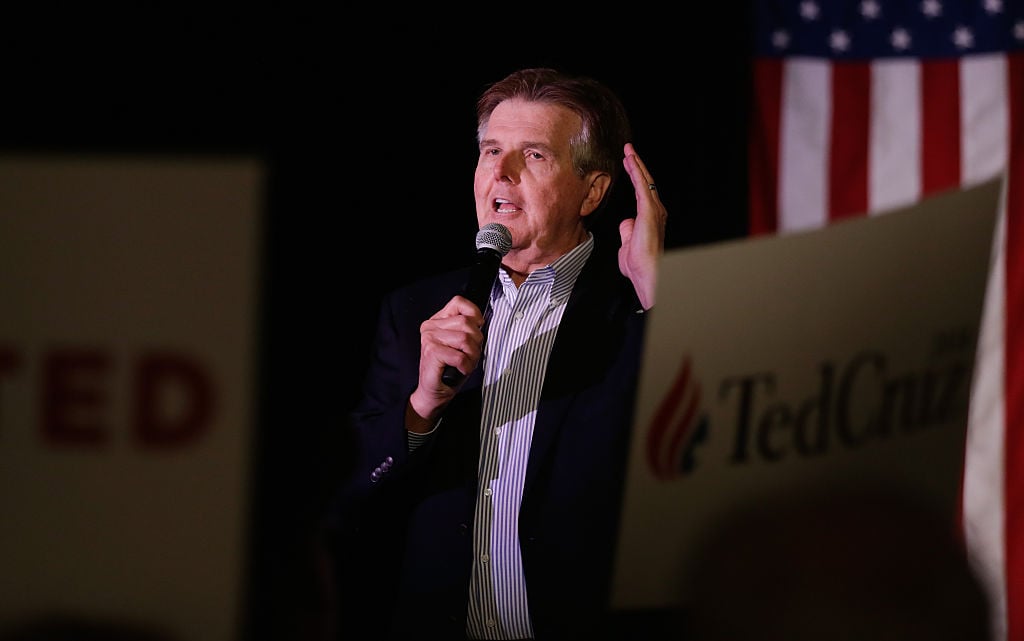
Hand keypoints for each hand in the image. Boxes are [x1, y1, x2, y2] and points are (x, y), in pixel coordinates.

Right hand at [407, 295, 484, 428]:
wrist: (434, 393)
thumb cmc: (449, 369)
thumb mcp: (461, 345)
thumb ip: (468, 329)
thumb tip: (481, 321)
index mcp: (437, 321)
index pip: (459, 302)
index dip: (474, 314)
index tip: (478, 327)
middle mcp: (430, 327)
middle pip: (466, 322)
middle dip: (476, 342)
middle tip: (471, 355)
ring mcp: (429, 339)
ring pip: (465, 339)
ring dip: (472, 355)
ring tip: (466, 364)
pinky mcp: (431, 352)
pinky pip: (460, 355)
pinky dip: (466, 365)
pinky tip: (461, 370)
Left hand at [618, 142, 666, 309]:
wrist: (647, 272)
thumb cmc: (639, 265)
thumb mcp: (627, 244)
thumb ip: (627, 231)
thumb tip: (626, 221)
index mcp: (650, 219)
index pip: (642, 193)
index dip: (635, 178)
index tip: (628, 165)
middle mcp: (655, 212)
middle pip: (645, 183)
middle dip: (636, 166)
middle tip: (628, 151)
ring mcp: (654, 210)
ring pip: (644, 181)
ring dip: (636, 164)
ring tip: (628, 151)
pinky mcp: (649, 210)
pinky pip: (642, 186)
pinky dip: (636, 171)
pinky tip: (630, 161)